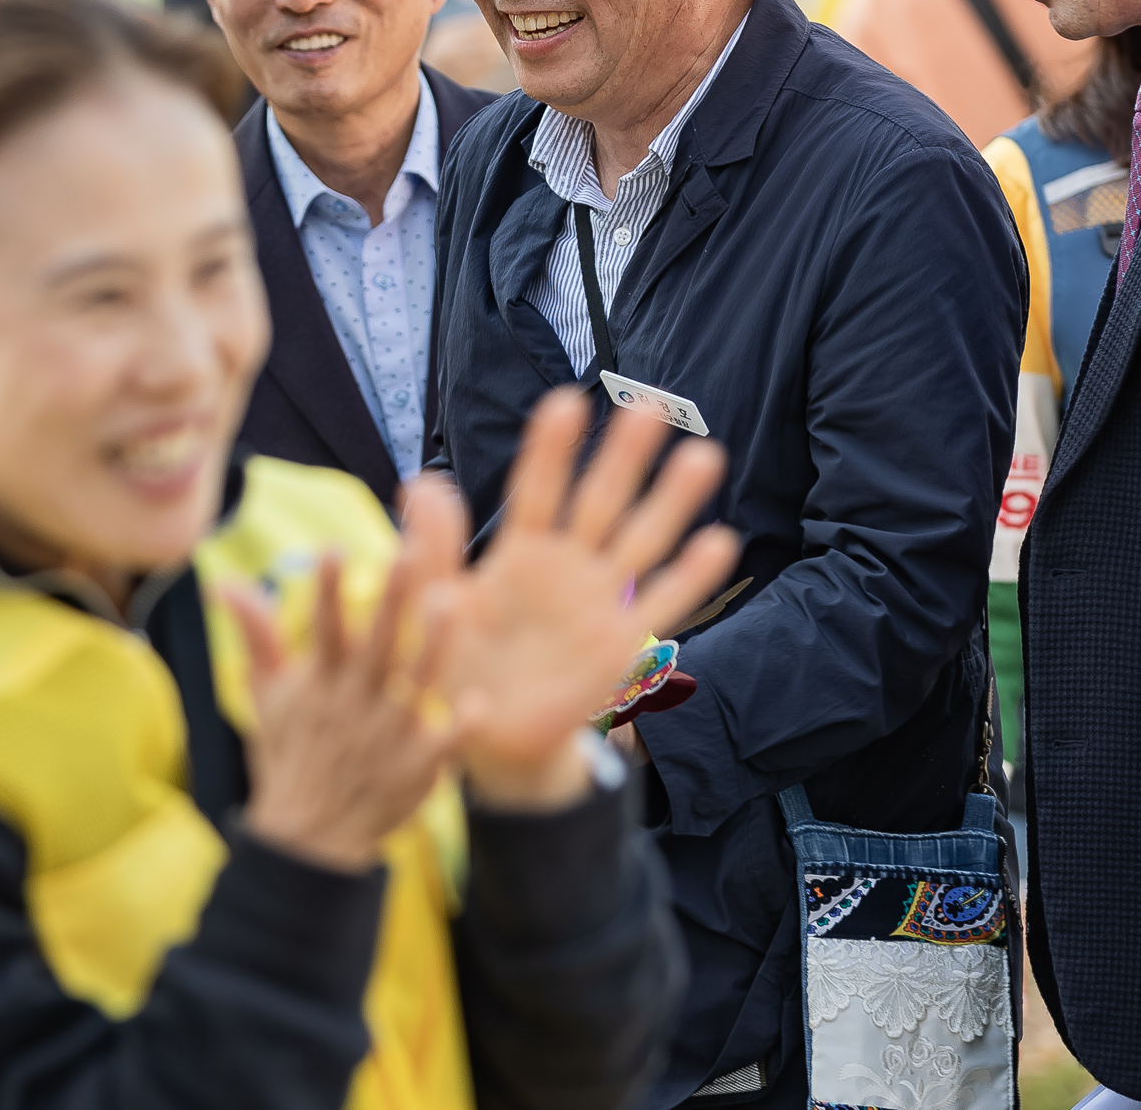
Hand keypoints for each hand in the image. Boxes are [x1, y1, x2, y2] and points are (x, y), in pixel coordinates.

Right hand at [224, 546, 459, 872]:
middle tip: (410, 552)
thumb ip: (256, 634)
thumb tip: (225, 582)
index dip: (325, 590)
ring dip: (432, 644)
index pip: (323, 628)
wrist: (309, 838)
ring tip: (451, 602)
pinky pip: (443, 743)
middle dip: (392, 599)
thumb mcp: (266, 696)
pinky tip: (478, 702)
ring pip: (416, 681)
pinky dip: (458, 725)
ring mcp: (387, 735)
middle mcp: (355, 702)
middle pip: (376, 643)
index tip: (332, 547)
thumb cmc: (291, 753)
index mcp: (321, 682)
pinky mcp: (416, 766)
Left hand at [426, 389, 738, 810]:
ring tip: (702, 456)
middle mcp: (565, 567)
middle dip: (622, 456)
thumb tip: (420, 482)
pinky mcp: (620, 644)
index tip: (566, 402)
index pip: (537, 491)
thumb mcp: (437, 604)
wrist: (489, 738)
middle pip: (598, 501)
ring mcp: (598, 602)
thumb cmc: (457, 662)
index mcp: (518, 553)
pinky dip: (691, 577)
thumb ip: (433, 549)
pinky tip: (720, 541)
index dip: (551, 450)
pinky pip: (661, 605)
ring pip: (640, 541)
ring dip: (671, 501)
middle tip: (647, 406)